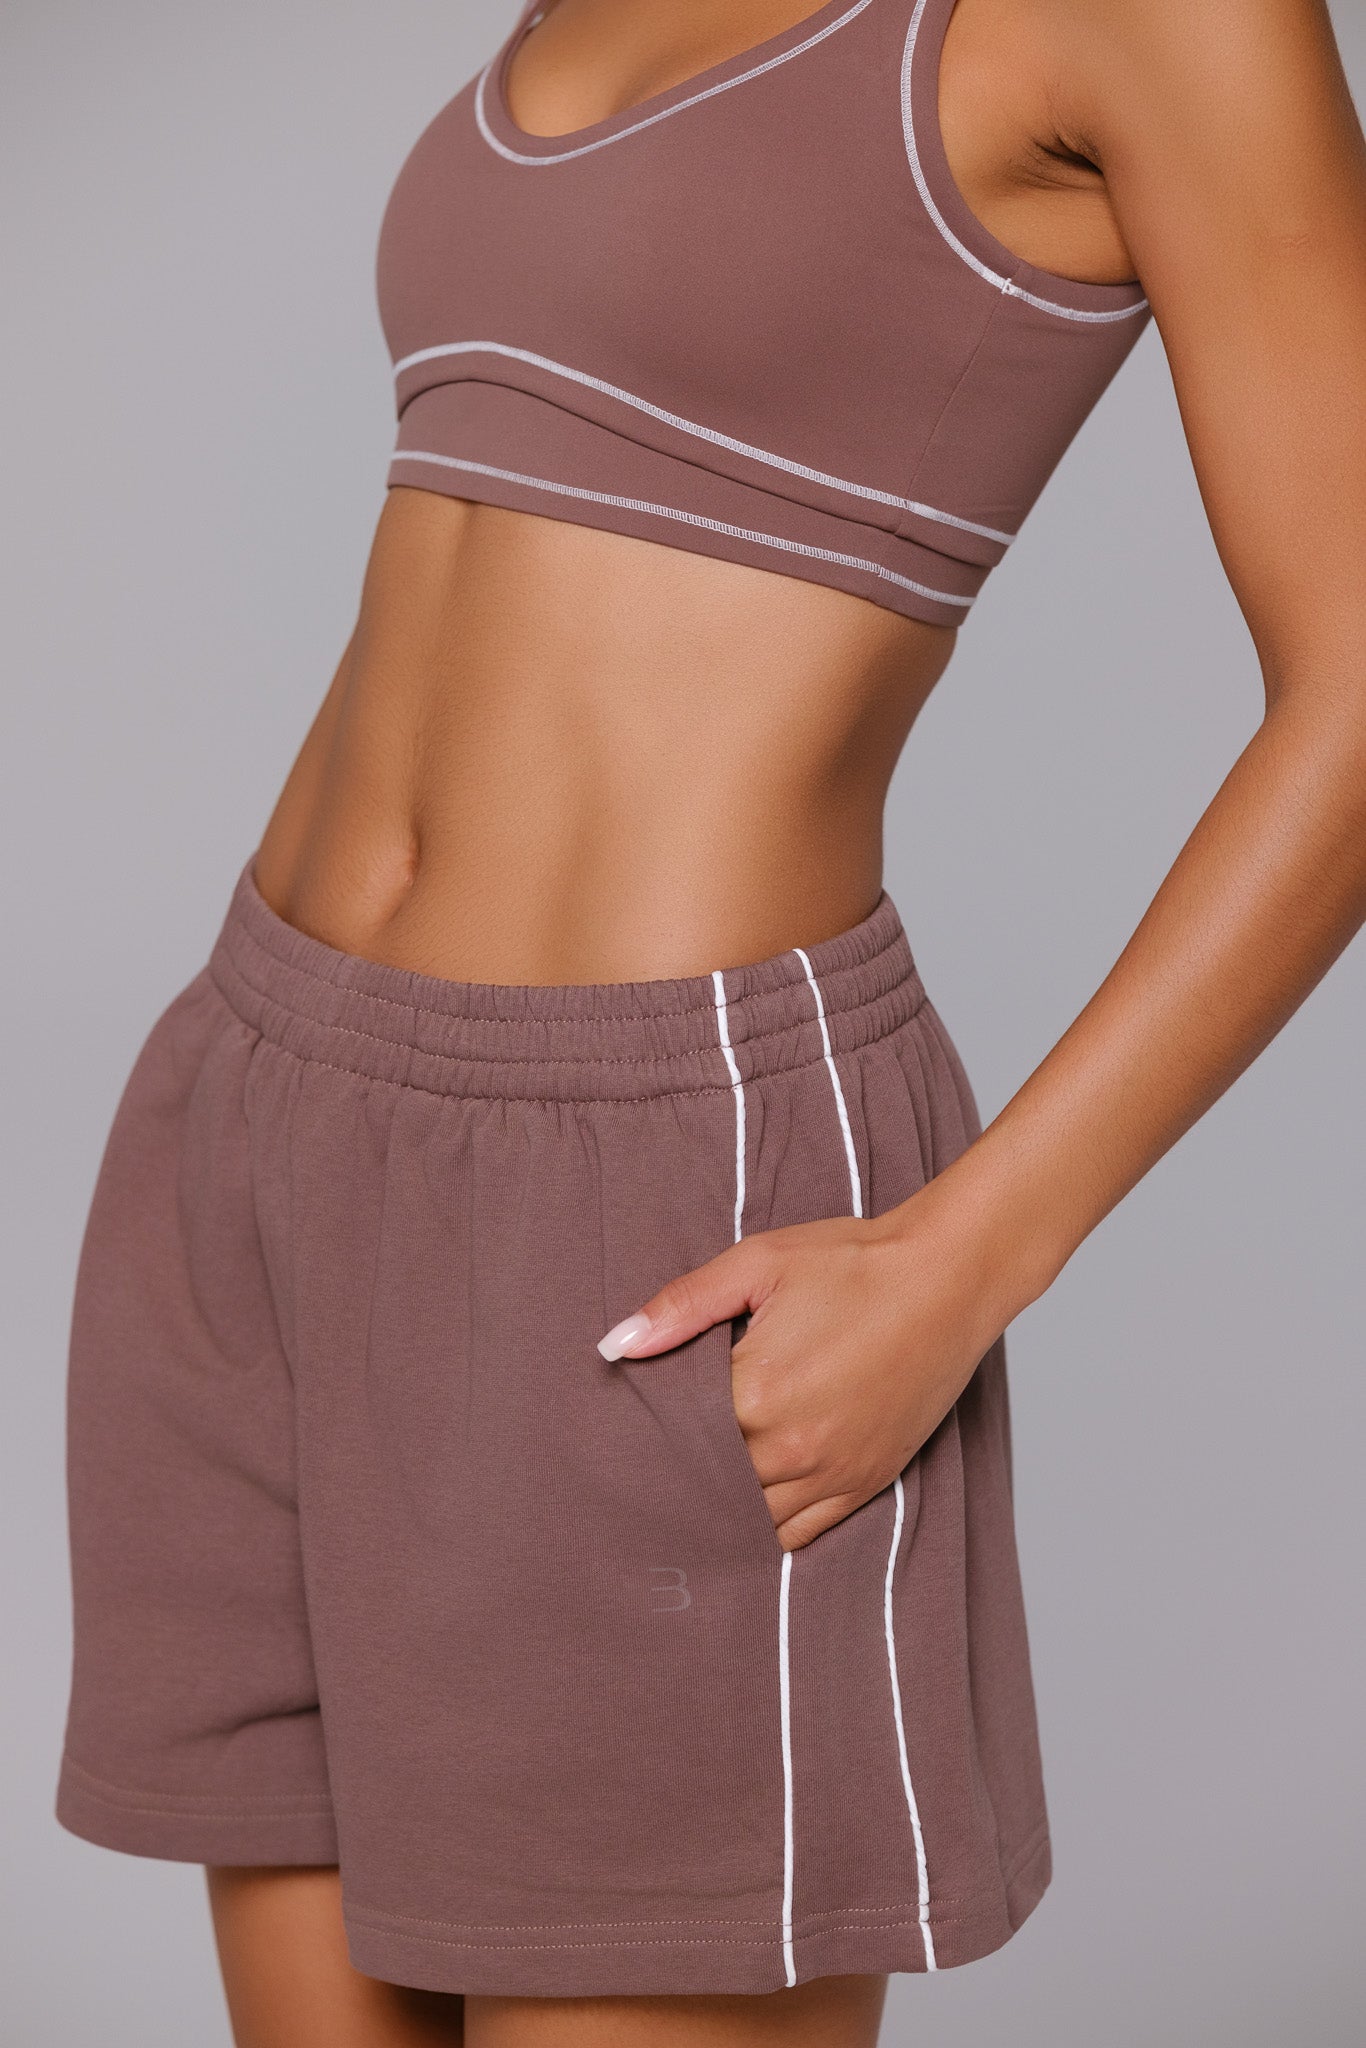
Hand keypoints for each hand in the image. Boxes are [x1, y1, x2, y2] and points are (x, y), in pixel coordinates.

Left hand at [597, 1177, 1015, 1550]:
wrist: (949, 1277)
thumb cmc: (854, 1263)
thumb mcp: (758, 1263)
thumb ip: (682, 1306)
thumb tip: (616, 1344)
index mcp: (756, 1393)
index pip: (674, 1441)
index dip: (647, 1440)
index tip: (621, 1441)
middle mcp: (792, 1446)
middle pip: (707, 1489)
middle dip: (676, 1481)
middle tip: (640, 1478)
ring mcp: (833, 1472)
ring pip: (751, 1522)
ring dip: (718, 1510)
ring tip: (690, 1493)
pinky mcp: (865, 1481)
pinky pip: (801, 1534)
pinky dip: (767, 1529)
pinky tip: (744, 1512)